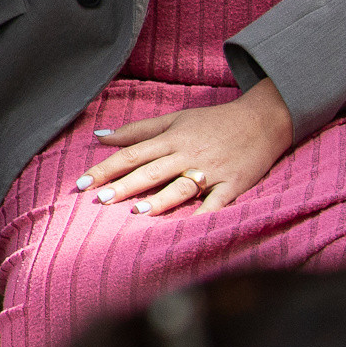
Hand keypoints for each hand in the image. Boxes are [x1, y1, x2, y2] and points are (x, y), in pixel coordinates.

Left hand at [75, 84, 295, 215]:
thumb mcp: (175, 119)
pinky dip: (204, 215)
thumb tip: (100, 136)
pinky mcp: (233, 185)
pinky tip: (189, 227)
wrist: (264, 120)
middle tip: (100, 200)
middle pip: (152, 171)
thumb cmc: (214, 121)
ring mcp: (211, 171)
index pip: (132, 154)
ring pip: (181, 186)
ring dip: (160, 200)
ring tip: (138, 212)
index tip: (81, 183)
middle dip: (125, 186)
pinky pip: (217, 203)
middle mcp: (188, 154)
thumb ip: (138, 130)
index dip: (105, 168)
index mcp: (171, 139)